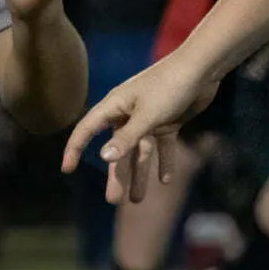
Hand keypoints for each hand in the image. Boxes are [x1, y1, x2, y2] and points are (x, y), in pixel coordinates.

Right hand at [59, 54, 217, 202]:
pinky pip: (162, 146)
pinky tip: (165, 180)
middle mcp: (128, 113)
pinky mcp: (168, 120)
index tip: (67, 170)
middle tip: (113, 200)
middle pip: (117, 148)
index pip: (87, 130)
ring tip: (138, 200)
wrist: (202, 68)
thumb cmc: (169, 87)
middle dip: (116, 174)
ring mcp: (149, 117)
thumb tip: (103, 159)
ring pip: (140, 151)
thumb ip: (127, 138)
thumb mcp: (147, 115)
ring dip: (140, 174)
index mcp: (115, 106)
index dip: (75, 149)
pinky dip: (164, 162)